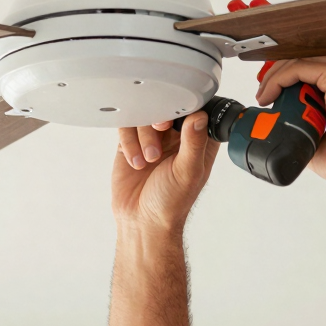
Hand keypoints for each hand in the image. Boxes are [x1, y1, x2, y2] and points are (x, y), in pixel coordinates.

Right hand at [111, 111, 218, 235]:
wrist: (142, 221)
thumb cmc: (171, 202)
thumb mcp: (188, 172)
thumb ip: (194, 143)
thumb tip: (199, 116)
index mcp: (197, 140)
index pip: (197, 109)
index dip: (188, 106)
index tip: (180, 115)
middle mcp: (176, 136)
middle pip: (168, 105)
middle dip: (162, 116)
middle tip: (162, 128)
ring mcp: (152, 138)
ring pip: (145, 114)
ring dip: (145, 135)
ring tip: (149, 159)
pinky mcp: (130, 143)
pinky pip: (126, 127)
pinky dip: (130, 143)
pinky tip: (136, 163)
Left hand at [255, 56, 325, 191]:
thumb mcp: (320, 139)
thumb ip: (305, 128)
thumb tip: (284, 132)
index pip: (315, 67)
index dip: (289, 76)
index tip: (271, 93)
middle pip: (306, 59)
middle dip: (278, 72)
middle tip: (263, 92)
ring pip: (300, 60)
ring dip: (276, 75)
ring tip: (263, 95)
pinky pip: (299, 67)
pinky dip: (279, 79)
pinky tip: (269, 95)